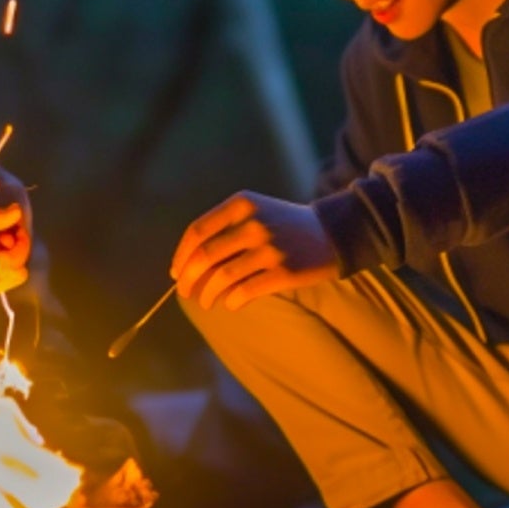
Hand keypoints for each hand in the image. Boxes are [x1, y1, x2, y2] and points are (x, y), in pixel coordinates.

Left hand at [0, 201, 31, 301]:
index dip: (19, 223)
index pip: (13, 224)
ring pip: (20, 264)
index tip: (16, 222)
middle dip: (21, 241)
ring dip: (17, 257)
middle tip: (10, 238)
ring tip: (2, 253)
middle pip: (21, 245)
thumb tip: (16, 210)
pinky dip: (12, 274)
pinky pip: (12, 281)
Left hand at [171, 191, 344, 310]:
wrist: (333, 232)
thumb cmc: (284, 225)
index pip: (197, 231)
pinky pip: (245, 291)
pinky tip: (230, 304)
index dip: (181, 255)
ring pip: (222, 277)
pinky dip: (232, 301)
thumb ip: (223, 230)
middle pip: (205, 256)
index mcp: (241, 204)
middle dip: (188, 279)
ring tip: (206, 302)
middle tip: (184, 292)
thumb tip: (186, 265)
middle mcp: (253, 222)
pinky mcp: (284, 271)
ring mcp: (269, 248)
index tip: (176, 272)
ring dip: (208, 294)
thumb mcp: (254, 211)